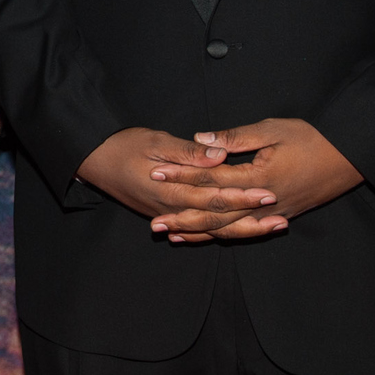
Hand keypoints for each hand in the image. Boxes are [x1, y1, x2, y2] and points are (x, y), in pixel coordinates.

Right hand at [76, 127, 283, 241]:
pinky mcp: (165, 214)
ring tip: (269, 228)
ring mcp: (168, 214)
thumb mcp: (154, 141)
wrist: (93, 160)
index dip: (242, 196)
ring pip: (210, 230)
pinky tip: (236, 234)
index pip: (213, 196)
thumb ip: (187, 151)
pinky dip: (218, 234)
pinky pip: (196, 230)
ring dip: (241, 230)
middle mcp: (171, 208)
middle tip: (281, 220)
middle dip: (250, 221)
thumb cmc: (122, 145)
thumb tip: (219, 155)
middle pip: (217, 221)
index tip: (267, 193)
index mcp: (170, 189)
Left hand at [150, 118, 362, 240]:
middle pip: (216, 213)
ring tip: (170, 234)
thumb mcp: (274, 129)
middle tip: (154, 224)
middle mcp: (264, 202)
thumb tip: (202, 140)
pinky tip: (203, 236)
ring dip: (198, 232)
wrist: (353, 158)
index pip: (212, 178)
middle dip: (184, 217)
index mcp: (260, 177)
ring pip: (229, 229)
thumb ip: (235, 138)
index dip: (183, 176)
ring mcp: (272, 214)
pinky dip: (221, 235)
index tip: (157, 173)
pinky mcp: (279, 217)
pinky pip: (245, 232)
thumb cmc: (314, 139)